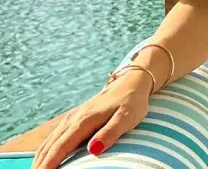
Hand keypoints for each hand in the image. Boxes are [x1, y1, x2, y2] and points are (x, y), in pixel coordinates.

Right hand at [31, 70, 150, 168]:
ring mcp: (71, 119)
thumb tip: (93, 150)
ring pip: (49, 142)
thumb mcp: (127, 117)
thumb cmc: (131, 102)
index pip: (61, 147)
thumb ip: (110, 133)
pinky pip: (54, 138)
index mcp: (84, 121)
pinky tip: (43, 159)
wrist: (130, 84)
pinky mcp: (73, 120)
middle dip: (40, 164)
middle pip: (50, 146)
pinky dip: (45, 150)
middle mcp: (73, 120)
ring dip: (40, 158)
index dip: (49, 163)